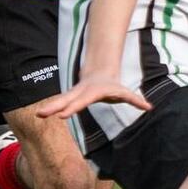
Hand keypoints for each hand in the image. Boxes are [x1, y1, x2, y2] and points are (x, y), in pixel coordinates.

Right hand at [36, 74, 152, 119]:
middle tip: (42, 114)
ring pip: (61, 100)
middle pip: (68, 100)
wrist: (100, 73)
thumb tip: (149, 107)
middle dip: (56, 106)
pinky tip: (41, 115)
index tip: (63, 115)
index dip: (74, 107)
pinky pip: (59, 103)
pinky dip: (51, 108)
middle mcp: (81, 92)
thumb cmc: (114, 86)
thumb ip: (135, 100)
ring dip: (50, 107)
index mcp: (93, 92)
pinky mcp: (70, 98)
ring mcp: (74, 94)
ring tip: (38, 115)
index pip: (83, 101)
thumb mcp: (125, 93)